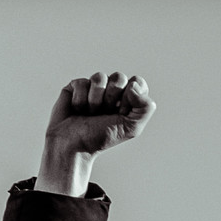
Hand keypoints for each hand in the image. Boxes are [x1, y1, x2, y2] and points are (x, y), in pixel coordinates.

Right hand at [38, 72, 153, 194]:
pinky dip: (81, 100)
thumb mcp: (131, 128)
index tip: (123, 112)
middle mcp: (112, 91)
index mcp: (128, 100)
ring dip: (96, 101)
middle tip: (105, 114)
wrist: (75, 144)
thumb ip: (145, 108)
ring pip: (100, 77)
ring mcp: (94, 87)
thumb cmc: (102, 137)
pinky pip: (82, 82)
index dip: (131, 96)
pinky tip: (78, 110)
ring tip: (91, 113)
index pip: (138, 82)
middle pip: (119, 77)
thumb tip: (134, 85)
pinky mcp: (77, 85)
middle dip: (112, 98)